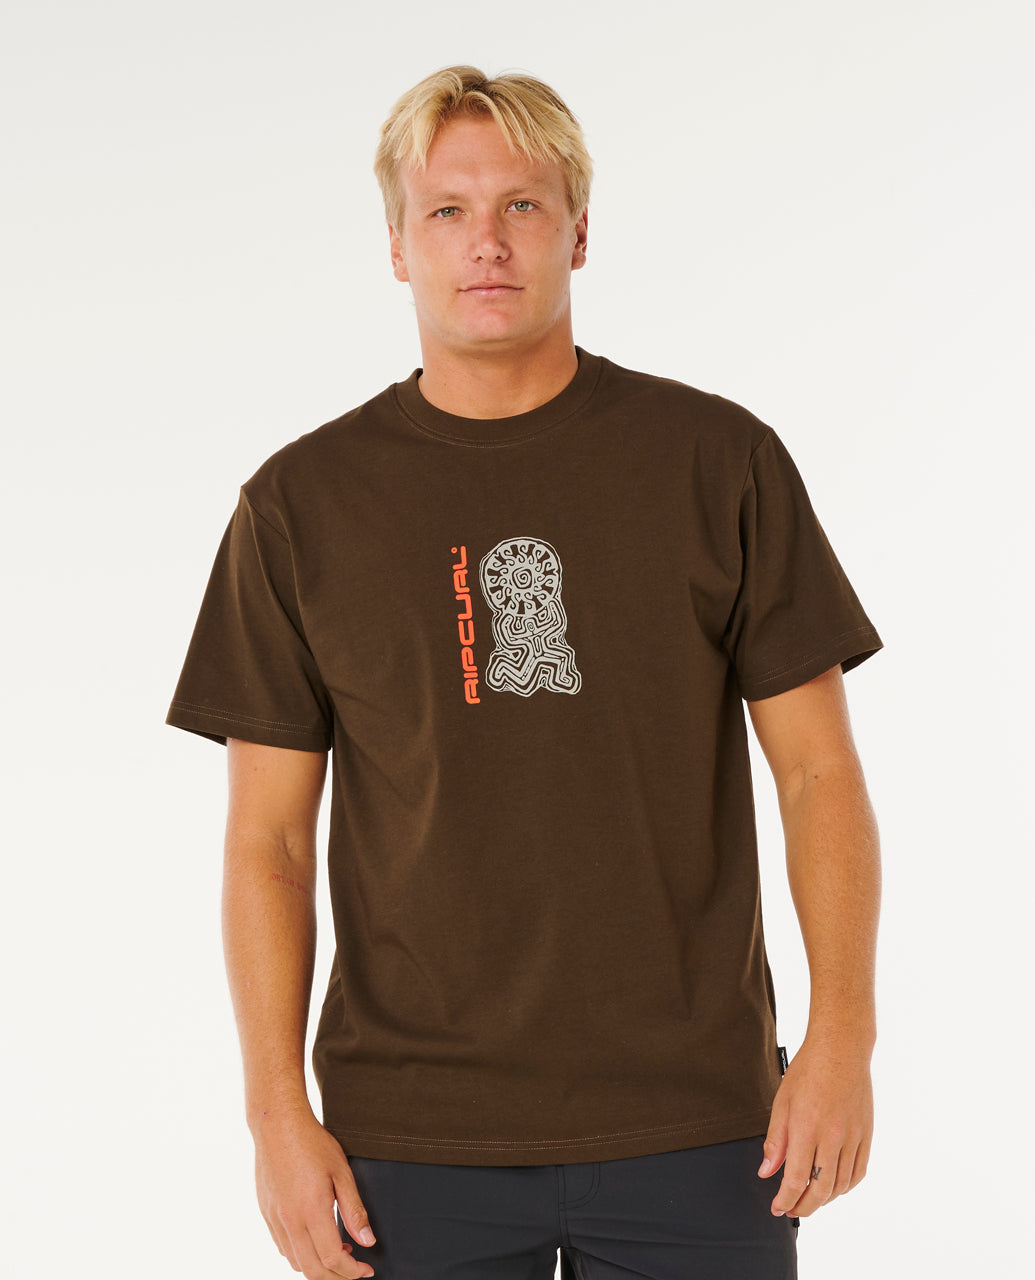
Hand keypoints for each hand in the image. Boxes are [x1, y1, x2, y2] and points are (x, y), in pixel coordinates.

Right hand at [253, 1108, 376, 1277]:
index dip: (350, 1272)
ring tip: (338, 1251)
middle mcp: (289, 1220)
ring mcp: (275, 1218)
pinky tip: (315, 1238)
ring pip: (295, 1261)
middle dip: (335, 1277)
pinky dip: (300, 1253)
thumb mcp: (342, 1172)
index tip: (365, 1270)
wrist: (278, 1125)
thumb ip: (354, 1210)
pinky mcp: (266, 1213)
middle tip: (353, 1270)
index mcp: (311, 1211)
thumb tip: (366, 1241)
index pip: (331, 1259)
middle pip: (311, 1270)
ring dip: (317, 1266)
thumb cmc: (312, 1143)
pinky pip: (283, 1246)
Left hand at [757, 1032, 872, 1217]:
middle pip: (820, 1190)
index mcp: (806, 1128)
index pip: (795, 1180)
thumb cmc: (808, 1071)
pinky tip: (834, 1186)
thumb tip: (766, 1172)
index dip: (785, 1200)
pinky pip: (858, 1172)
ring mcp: (853, 1138)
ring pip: (840, 1185)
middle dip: (804, 1207)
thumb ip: (775, 1141)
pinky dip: (845, 1187)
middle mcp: (832, 1137)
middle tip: (792, 1210)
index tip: (777, 1207)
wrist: (841, 1050)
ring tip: (809, 1199)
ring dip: (824, 1199)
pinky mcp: (866, 1135)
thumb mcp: (781, 1102)